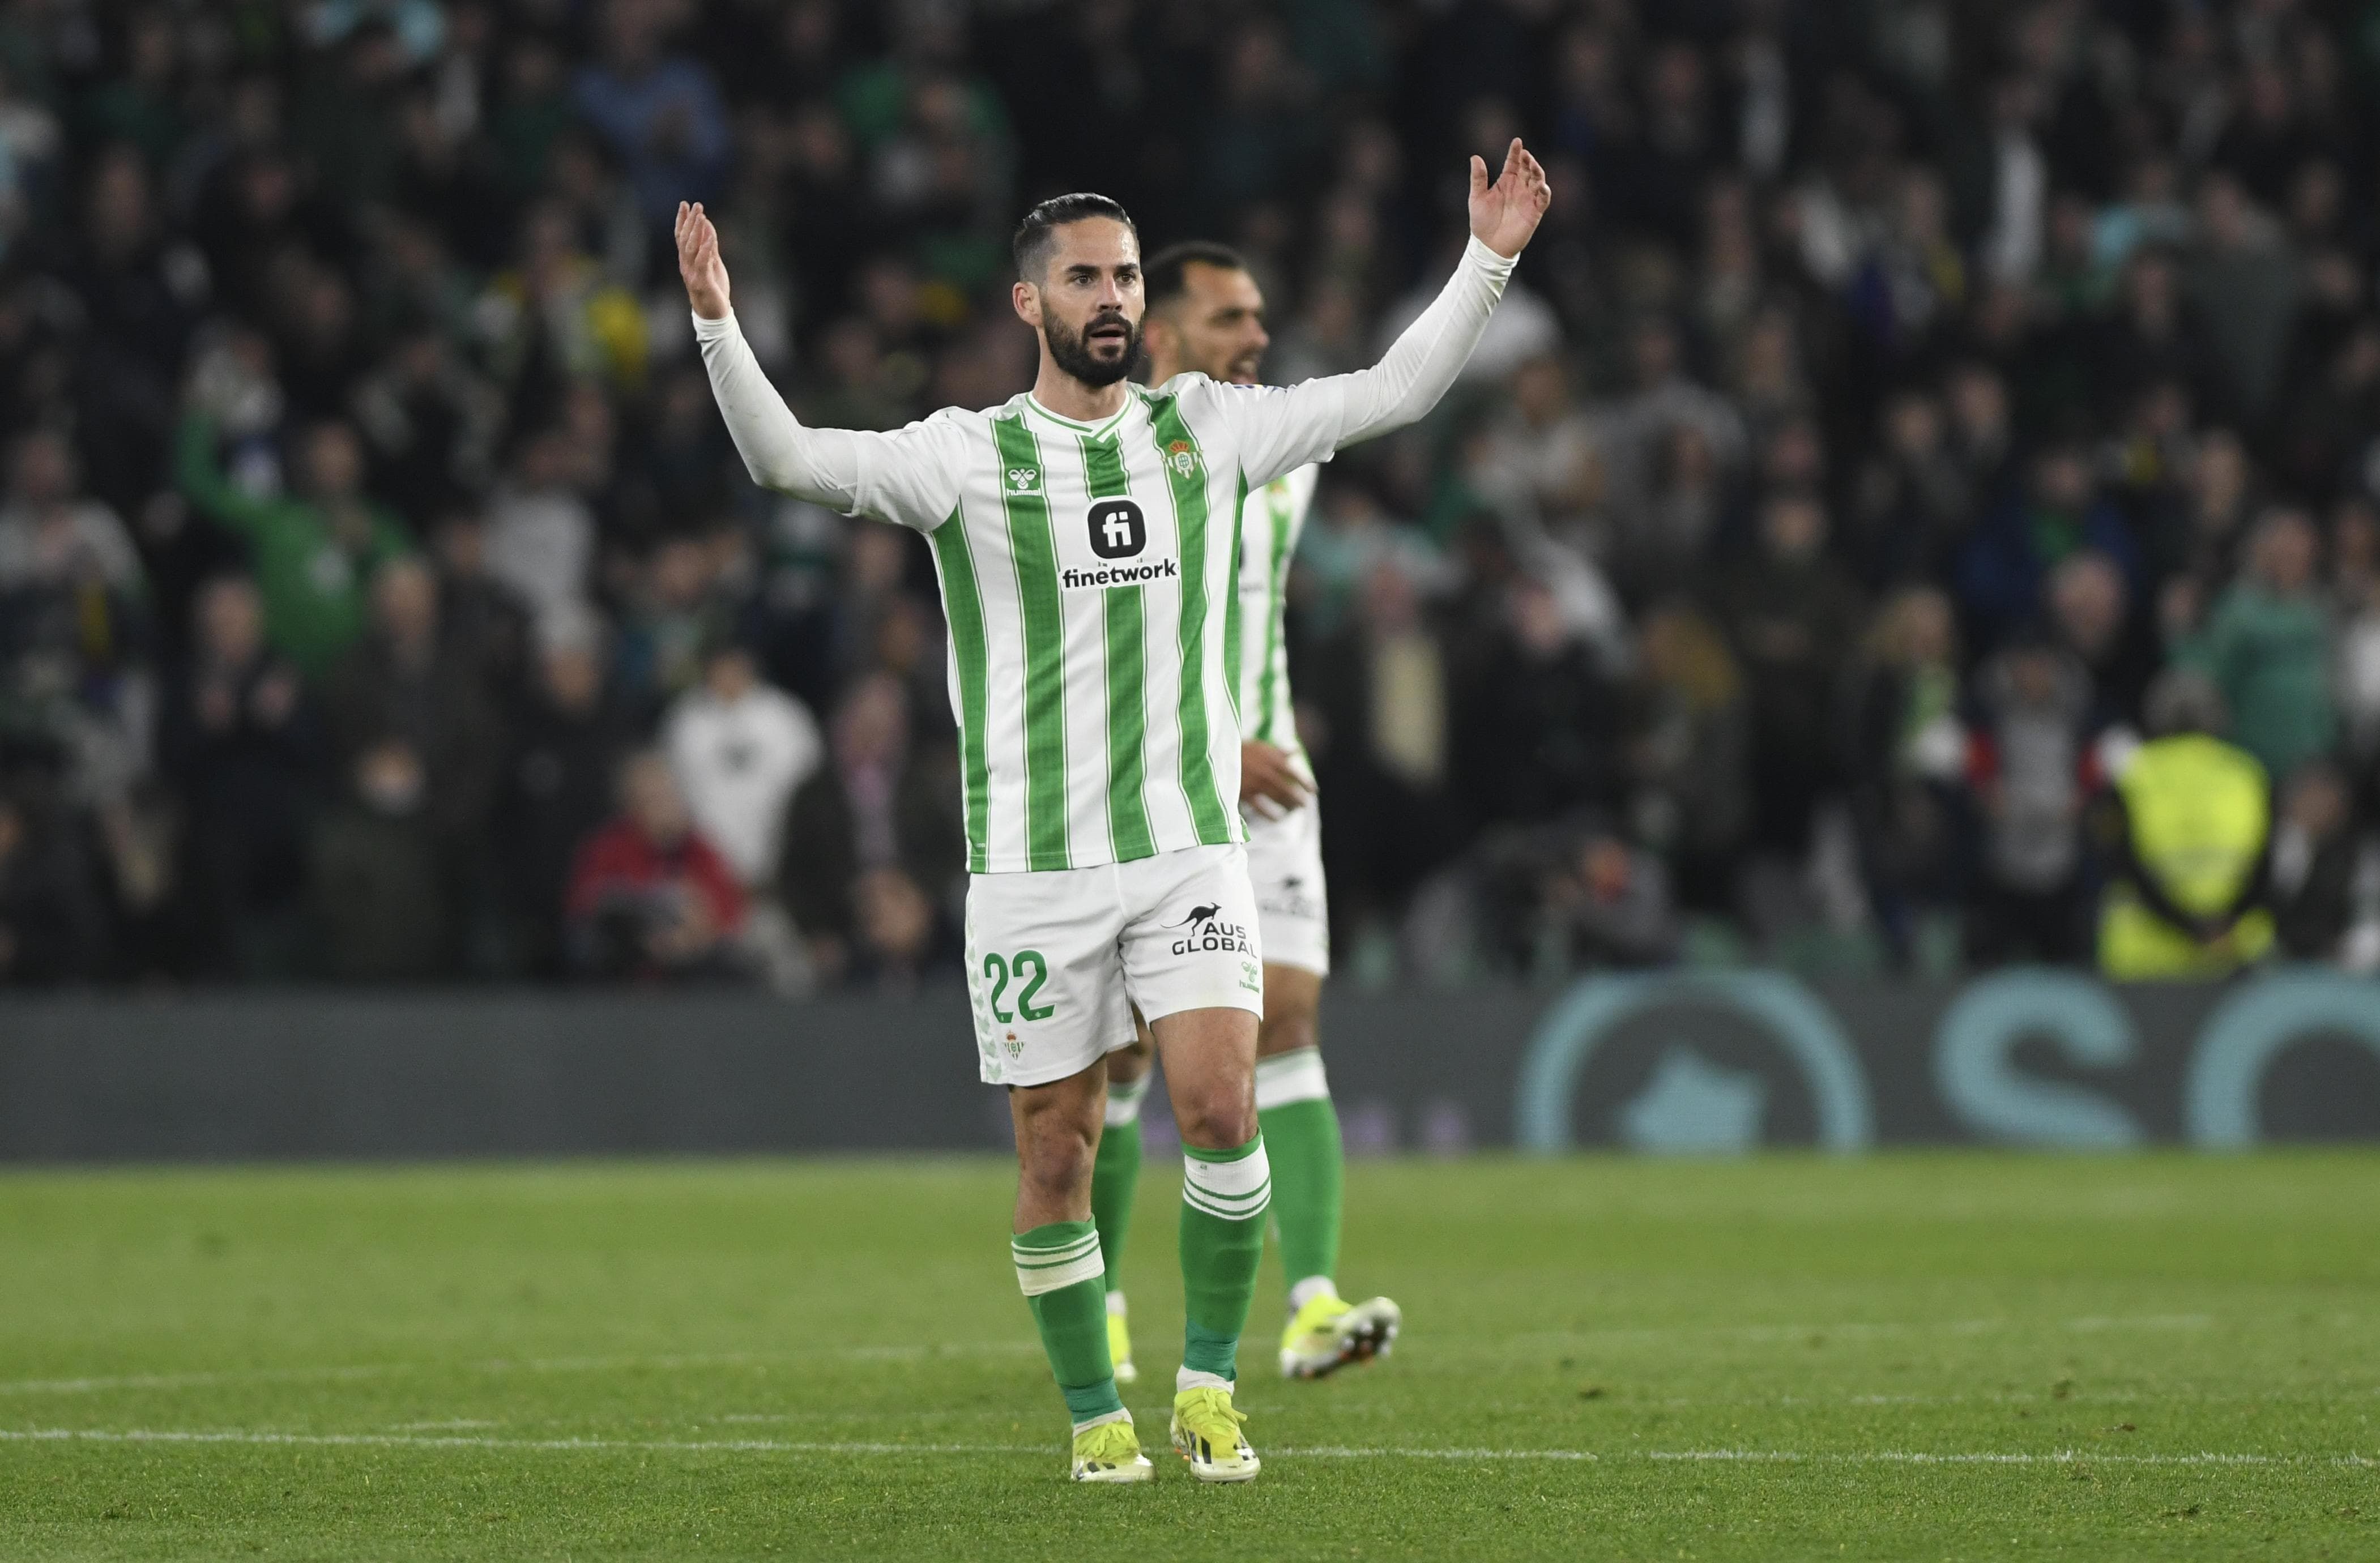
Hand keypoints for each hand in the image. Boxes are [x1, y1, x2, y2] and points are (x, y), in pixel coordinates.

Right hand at [676, 200, 730, 319]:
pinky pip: (703, 261)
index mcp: (686, 261)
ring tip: (701, 215)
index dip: (682, 220)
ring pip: (691, 248)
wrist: (714, 314)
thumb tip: (707, 225)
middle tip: (695, 204)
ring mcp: (692, 273)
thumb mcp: (712, 264)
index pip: (681, 237)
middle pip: (685, 239)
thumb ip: (709, 246)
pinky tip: (711, 235)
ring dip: (696, 230)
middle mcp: (686, 265)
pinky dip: (706, 247)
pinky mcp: (702, 282)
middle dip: (689, 220)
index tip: (684, 204)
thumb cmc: (713, 289)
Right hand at [1240, 740, 1313, 818]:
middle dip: (1299, 798)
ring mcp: (1256, 783)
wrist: (1217, 756)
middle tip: (1304, 804)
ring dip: (1288, 806)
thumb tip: (1296, 751)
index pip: (1294, 773)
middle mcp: (1266, 771)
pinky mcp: (1245, 794)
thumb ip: (1279, 751)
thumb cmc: (1241, 751)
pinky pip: (1261, 808)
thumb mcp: (1260, 747)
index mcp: (1271, 759)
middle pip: (1288, 789)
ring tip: (1293, 810)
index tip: (1313, 791)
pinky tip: (1277, 819)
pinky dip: (1271, 815)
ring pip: (1278, 798)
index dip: (1305, 783)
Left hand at [1468, 138, 1551, 259]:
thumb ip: (1478, 178)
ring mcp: (1528, 199)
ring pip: (1538, 181)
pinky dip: (1545, 192)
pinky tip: (1542, 186)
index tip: (1517, 142)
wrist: (1488, 246)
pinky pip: (1543, 200)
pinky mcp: (1535, 212)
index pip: (1514, 163)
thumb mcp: (1476, 198)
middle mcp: (1519, 188)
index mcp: (1506, 182)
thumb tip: (1475, 157)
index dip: (1516, 152)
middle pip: (1528, 169)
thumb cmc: (1481, 222)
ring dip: (1537, 172)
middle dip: (1529, 161)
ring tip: (1533, 166)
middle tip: (1526, 155)